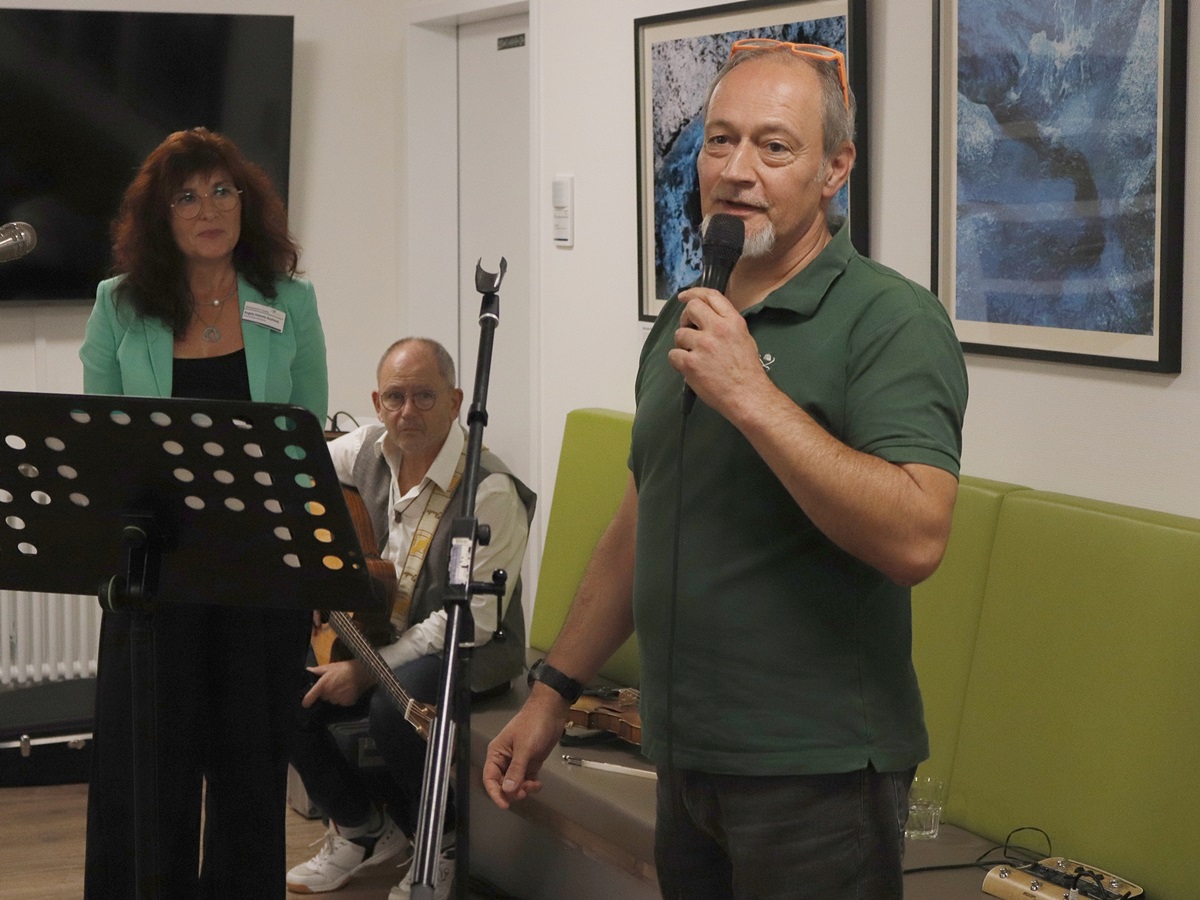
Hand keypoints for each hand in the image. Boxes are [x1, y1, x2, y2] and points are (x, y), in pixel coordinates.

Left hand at [301, 659, 374, 707]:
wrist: (362, 672)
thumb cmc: (346, 668)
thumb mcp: (330, 666)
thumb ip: (317, 670)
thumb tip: (307, 670)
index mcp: (323, 684)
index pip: (311, 696)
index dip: (307, 701)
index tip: (305, 703)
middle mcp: (329, 693)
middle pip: (323, 697)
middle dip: (326, 691)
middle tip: (334, 683)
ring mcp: (338, 699)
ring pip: (332, 700)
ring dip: (335, 695)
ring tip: (342, 686)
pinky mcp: (346, 702)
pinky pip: (341, 702)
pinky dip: (343, 698)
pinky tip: (347, 690)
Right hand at [482, 688, 570, 809]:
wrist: (550, 712)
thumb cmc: (533, 725)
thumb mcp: (524, 747)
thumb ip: (516, 769)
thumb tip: (507, 790)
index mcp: (497, 753)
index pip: (490, 778)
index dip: (495, 793)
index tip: (505, 804)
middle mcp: (505, 760)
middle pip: (502, 784)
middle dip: (512, 791)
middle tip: (524, 792)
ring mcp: (518, 762)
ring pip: (515, 784)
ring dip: (523, 789)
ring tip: (534, 785)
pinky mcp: (530, 763)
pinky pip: (526, 780)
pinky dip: (531, 785)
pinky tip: (538, 784)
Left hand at [668, 287, 771, 417]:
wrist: (748, 396)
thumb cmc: (747, 372)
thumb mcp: (744, 338)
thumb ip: (726, 324)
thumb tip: (708, 316)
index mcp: (733, 322)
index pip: (711, 296)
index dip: (694, 293)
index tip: (685, 296)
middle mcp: (718, 329)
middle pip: (691, 309)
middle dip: (686, 318)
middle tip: (689, 330)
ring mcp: (703, 345)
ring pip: (679, 334)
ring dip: (683, 345)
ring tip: (695, 357)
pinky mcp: (691, 363)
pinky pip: (673, 354)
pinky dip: (678, 361)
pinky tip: (690, 368)